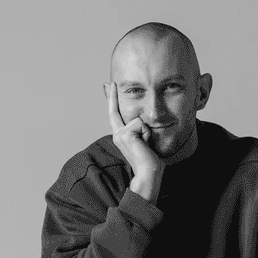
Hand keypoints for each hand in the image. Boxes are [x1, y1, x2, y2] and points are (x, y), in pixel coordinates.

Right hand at [105, 83, 163, 198]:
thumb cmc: (150, 159)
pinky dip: (147, 134)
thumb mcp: (145, 139)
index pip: (114, 113)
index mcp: (121, 135)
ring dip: (147, 131)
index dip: (112, 98)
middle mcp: (117, 134)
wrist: (148, 172)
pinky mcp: (125, 134)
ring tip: (146, 144)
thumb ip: (140, 128)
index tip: (108, 84)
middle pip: (120, 110)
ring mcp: (119, 134)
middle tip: (111, 84)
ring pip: (139, 120)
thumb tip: (140, 120)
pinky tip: (145, 144)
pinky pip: (141, 124)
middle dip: (117, 100)